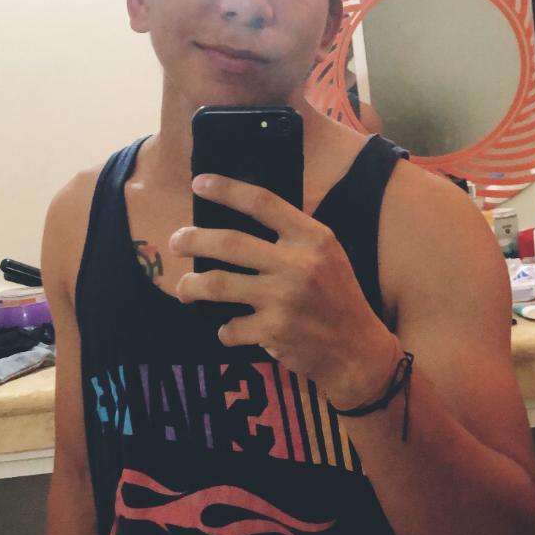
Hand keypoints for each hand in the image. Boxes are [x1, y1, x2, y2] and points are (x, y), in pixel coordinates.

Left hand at [169, 174, 399, 407]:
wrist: (358, 351)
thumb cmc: (337, 298)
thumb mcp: (327, 255)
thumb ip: (292, 236)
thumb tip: (238, 218)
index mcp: (313, 238)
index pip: (263, 202)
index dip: (226, 189)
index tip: (198, 182)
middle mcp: (299, 264)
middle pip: (229, 243)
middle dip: (193, 240)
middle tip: (175, 242)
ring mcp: (285, 299)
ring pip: (218, 284)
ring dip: (192, 287)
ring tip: (183, 289)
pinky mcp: (274, 331)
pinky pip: (230, 327)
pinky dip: (225, 330)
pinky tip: (230, 330)